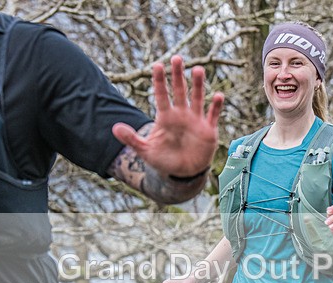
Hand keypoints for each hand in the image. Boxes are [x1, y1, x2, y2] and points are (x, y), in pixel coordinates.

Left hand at [112, 56, 223, 176]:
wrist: (183, 174)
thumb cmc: (164, 160)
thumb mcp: (146, 151)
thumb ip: (132, 139)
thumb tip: (114, 128)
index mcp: (166, 117)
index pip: (161, 95)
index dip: (160, 81)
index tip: (157, 65)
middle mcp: (181, 115)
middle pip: (180, 91)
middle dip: (178, 75)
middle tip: (177, 58)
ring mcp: (196, 121)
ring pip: (197, 99)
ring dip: (198, 85)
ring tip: (198, 69)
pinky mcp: (208, 130)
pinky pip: (213, 116)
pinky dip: (216, 106)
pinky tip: (218, 95)